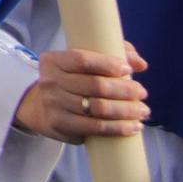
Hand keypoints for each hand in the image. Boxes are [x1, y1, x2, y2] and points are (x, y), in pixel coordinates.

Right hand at [12, 43, 150, 143]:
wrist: (40, 107)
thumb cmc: (69, 81)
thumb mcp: (81, 63)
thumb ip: (112, 53)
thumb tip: (140, 64)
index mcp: (53, 61)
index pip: (82, 60)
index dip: (108, 64)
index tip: (128, 70)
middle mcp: (50, 81)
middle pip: (95, 85)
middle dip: (125, 90)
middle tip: (142, 93)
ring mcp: (54, 105)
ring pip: (99, 108)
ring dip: (127, 110)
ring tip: (142, 110)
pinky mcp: (61, 125)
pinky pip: (96, 128)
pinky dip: (119, 128)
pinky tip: (134, 126)